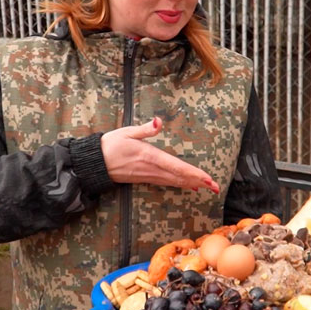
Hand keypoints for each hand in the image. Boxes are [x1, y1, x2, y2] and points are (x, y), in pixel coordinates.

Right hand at [101, 117, 219, 193]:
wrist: (94, 164)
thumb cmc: (110, 145)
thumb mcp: (126, 133)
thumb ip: (144, 129)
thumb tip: (158, 122)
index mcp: (149, 156)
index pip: (176, 166)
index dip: (193, 173)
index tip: (207, 179)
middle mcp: (151, 168)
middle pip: (180, 177)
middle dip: (199, 181)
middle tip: (216, 187)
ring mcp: (148, 175)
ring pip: (174, 181)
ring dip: (192, 183)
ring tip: (208, 187)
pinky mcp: (145, 178)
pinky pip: (166, 182)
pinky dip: (179, 183)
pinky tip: (188, 186)